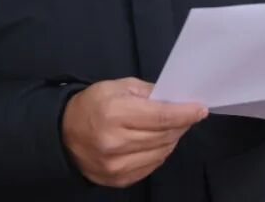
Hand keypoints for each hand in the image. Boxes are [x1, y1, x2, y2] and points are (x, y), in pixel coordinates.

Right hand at [61, 78, 206, 187]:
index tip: (200, 109)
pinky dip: (160, 152)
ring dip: (172, 139)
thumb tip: (174, 98)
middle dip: (181, 124)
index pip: (161, 116)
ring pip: (161, 153)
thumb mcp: (117, 86)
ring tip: (172, 127)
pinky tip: (157, 142)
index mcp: (115, 114)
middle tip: (188, 115)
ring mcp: (117, 165)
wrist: (63, 134)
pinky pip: (152, 166)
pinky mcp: (118, 179)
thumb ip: (147, 92)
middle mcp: (116, 142)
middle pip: (164, 136)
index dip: (185, 113)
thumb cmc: (92, 105)